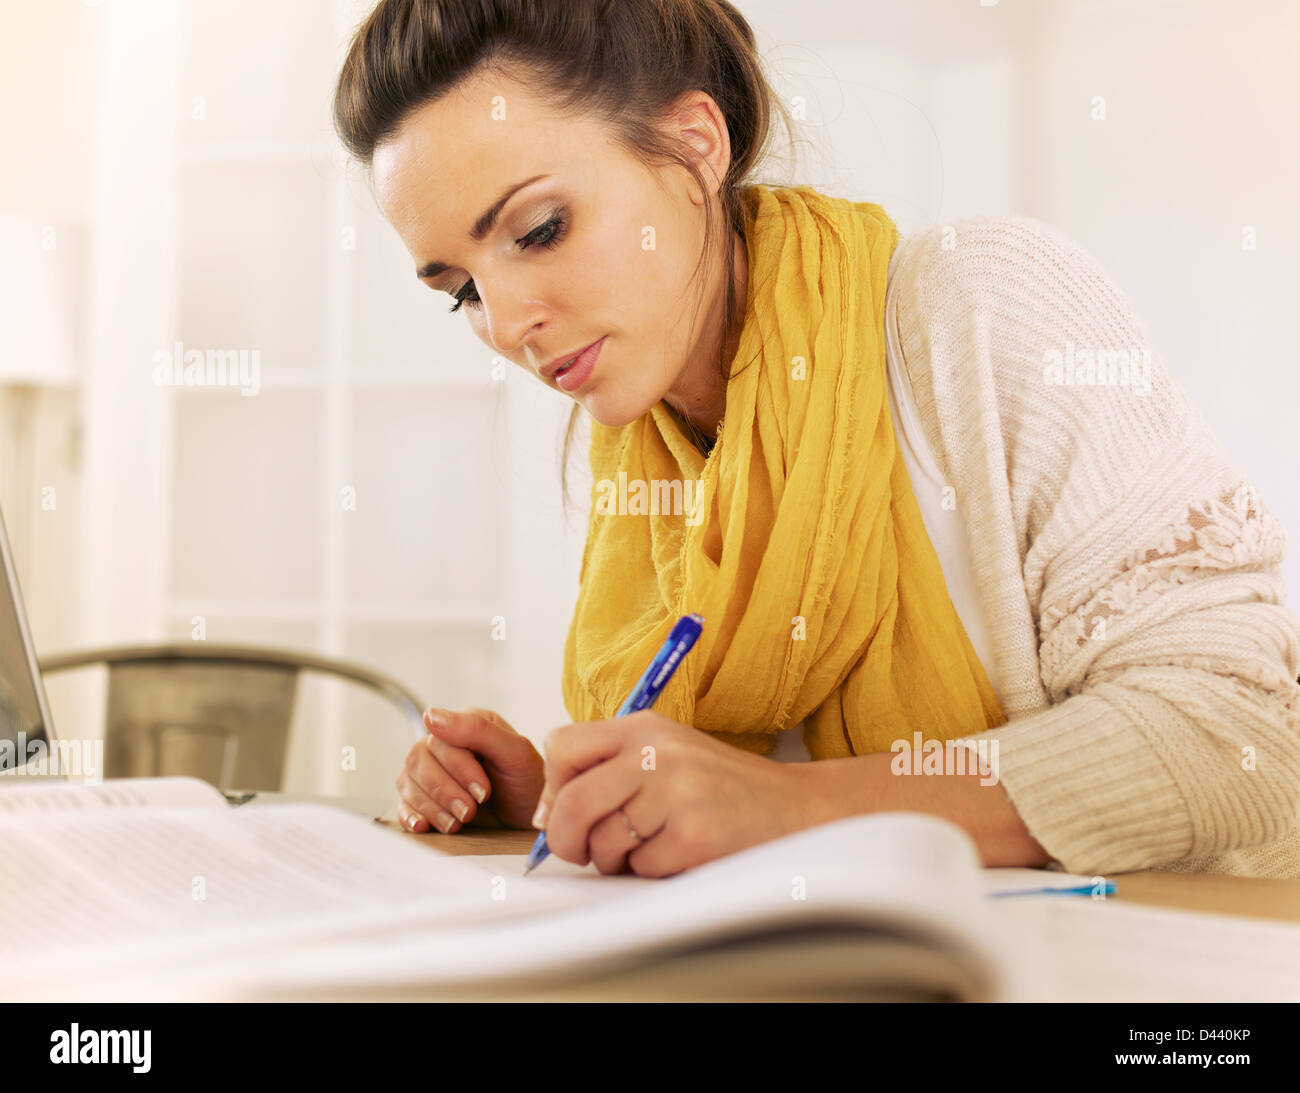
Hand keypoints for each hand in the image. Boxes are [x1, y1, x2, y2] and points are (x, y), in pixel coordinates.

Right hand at [396, 706, 544, 832]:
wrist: (534, 817)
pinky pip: (403, 803)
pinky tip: (425, 825)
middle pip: (418, 760)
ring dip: (431, 806)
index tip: (483, 793)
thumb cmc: (528, 782)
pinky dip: (410, 815)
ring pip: (407, 781)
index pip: (439, 740)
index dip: (458, 769)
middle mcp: (444, 746)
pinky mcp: (425, 799)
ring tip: (456, 823)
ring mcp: (431, 772)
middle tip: (469, 812)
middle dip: (444, 791)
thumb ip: (477, 729)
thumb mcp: (515, 752)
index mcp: (465, 726)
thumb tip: (431, 715)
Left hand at [532, 710, 811, 876]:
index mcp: (644, 728)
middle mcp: (658, 753)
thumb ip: (611, 769)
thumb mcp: (667, 755)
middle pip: (573, 802)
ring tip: (647, 848)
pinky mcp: (694, 834)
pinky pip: (642, 866)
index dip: (552, 786)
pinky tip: (680, 855)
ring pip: (605, 841)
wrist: (795, 808)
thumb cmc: (722, 788)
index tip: (558, 811)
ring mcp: (677, 792)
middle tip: (579, 852)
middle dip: (566, 840)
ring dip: (616, 859)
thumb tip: (547, 812)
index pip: (563, 745)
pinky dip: (653, 871)